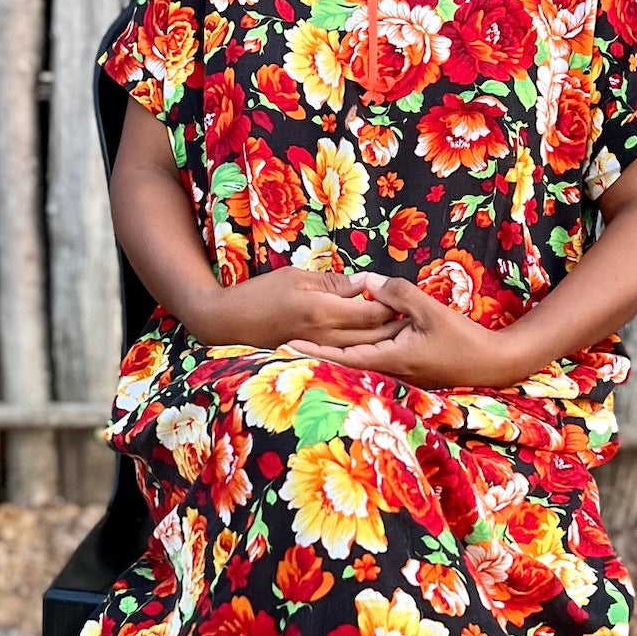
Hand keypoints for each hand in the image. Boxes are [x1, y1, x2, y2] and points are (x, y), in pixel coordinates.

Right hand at [189, 266, 400, 351]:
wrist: (228, 324)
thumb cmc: (260, 293)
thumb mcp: (296, 276)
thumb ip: (333, 283)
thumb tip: (365, 283)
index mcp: (324, 311)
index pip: (373, 312)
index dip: (392, 303)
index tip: (400, 294)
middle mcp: (326, 335)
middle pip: (374, 335)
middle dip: (395, 324)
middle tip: (408, 311)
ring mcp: (321, 351)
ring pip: (365, 349)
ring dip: (383, 339)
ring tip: (397, 326)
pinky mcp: (314, 359)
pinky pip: (348, 356)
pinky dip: (364, 349)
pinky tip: (372, 341)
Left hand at [286, 273, 531, 389]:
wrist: (492, 364)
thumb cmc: (462, 338)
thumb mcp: (430, 310)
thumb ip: (397, 294)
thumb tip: (366, 283)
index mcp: (391, 358)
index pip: (344, 356)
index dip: (315, 350)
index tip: (288, 344)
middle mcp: (390, 372)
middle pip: (346, 364)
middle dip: (316, 354)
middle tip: (284, 345)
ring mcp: (399, 376)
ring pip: (359, 365)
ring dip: (334, 355)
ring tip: (305, 344)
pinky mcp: (407, 373)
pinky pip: (374, 363)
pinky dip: (356, 355)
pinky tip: (345, 346)